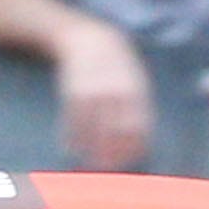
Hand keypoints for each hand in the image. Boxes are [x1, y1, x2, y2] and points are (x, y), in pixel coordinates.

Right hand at [54, 23, 152, 168]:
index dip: (131, 148)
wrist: (91, 40)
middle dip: (110, 152)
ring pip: (92, 127)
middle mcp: (115, 92)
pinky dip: (71, 136)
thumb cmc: (117, 70)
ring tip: (88, 163)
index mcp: (135, 92)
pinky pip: (73, 118)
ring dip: (89, 148)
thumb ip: (138, 112)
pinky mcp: (74, 90)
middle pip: (115, 130)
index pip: (137, 127)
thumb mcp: (135, 83)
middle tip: (105, 168)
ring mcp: (93, 91)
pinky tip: (70, 147)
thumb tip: (138, 148)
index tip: (125, 162)